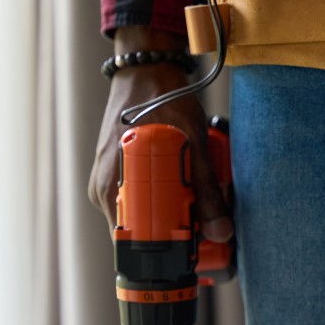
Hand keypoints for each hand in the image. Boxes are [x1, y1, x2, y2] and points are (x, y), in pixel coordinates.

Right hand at [88, 28, 233, 241]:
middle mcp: (104, 190)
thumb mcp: (190, 145)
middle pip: (137, 232)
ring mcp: (110, 181)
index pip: (128, 244)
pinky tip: (184, 192)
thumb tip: (220, 233)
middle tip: (202, 232)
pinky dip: (162, 201)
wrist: (147, 68)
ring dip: (168, 218)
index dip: (159, 256)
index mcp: (110, 189)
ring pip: (141, 215)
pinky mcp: (120, 173)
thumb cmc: (162, 100)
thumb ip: (204, 190)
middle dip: (170, 237)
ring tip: (197, 210)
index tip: (188, 256)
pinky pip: (141, 198)